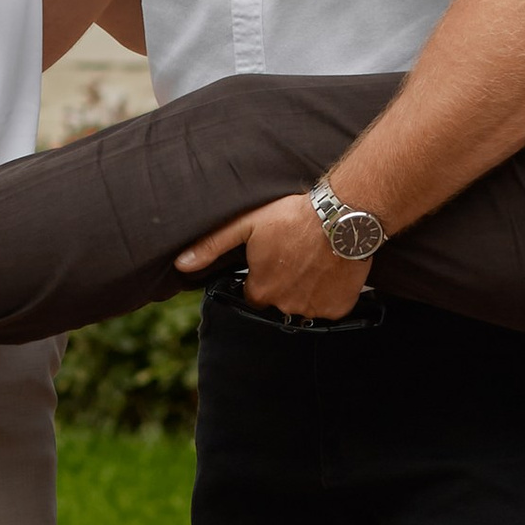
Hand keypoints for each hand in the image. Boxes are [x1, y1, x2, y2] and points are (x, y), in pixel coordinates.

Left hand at [175, 191, 369, 319]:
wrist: (344, 215)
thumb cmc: (293, 216)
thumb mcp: (247, 224)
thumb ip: (212, 245)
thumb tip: (181, 265)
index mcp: (260, 291)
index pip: (253, 295)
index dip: (260, 277)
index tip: (271, 260)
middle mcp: (284, 306)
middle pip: (279, 302)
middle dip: (283, 285)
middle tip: (294, 258)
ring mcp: (313, 310)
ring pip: (304, 306)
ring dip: (306, 290)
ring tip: (313, 262)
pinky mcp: (338, 308)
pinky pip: (329, 308)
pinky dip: (329, 295)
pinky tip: (329, 271)